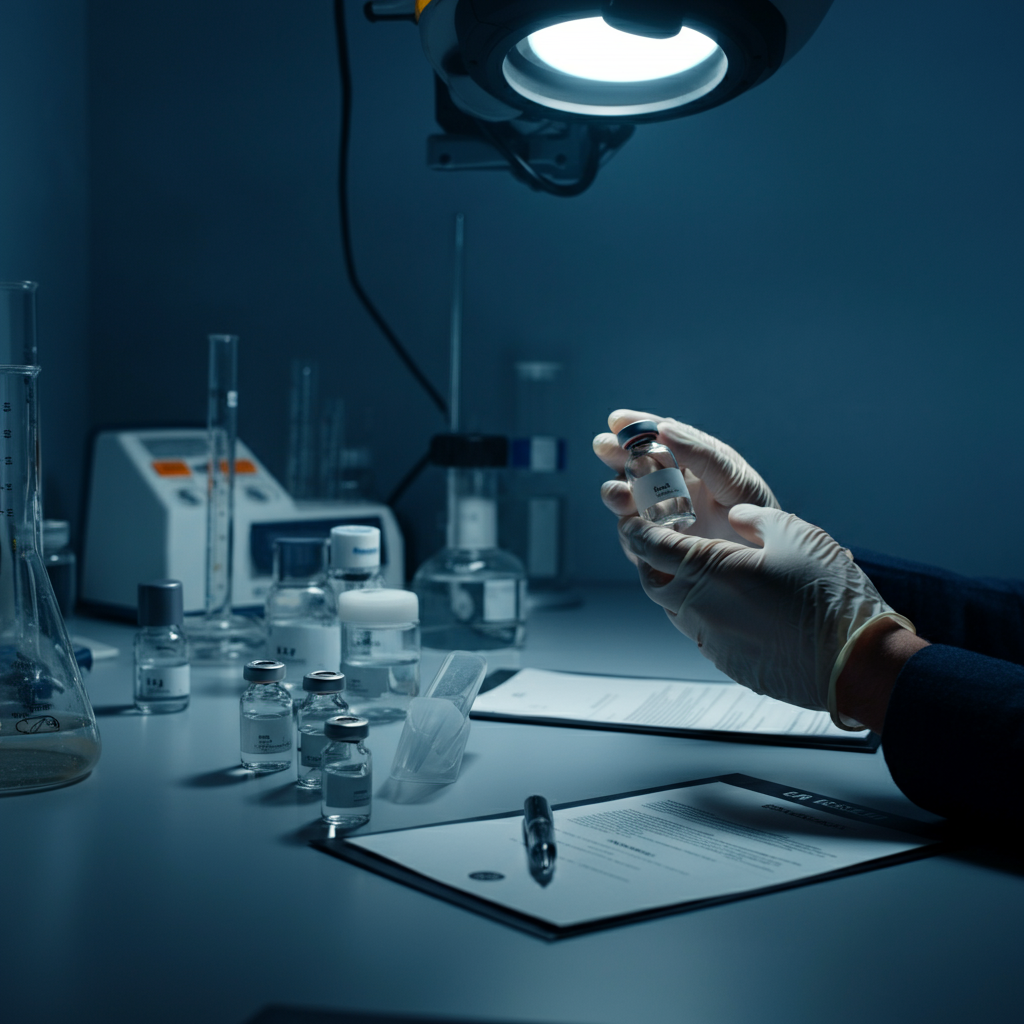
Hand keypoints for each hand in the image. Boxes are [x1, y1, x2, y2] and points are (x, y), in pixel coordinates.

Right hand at [593, 409, 778, 546]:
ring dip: (616, 493)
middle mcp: (671, 485)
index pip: (658, 438)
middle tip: (604, 448)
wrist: (761, 561)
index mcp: (691, 461)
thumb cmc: (754, 514)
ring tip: (619, 495)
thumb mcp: (734, 477)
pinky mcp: (655, 544)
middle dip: (615, 456)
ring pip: (626, 499)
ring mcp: (660, 514)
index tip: (617, 420)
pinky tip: (631, 527)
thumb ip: (701, 454)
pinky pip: (633, 535)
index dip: (636, 426)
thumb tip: (663, 429)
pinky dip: (628, 530)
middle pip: (633, 466)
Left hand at [619, 503, 913, 722]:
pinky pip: (703, 636)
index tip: (633, 522)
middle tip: (664, 548)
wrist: (856, 664)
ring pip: (676, 612)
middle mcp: (701, 609)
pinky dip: (706, 618)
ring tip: (702, 577)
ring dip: (679, 592)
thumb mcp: (797, 534)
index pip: (653, 547)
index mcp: (710, 571)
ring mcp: (713, 641)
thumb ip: (755, 519)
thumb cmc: (829, 597)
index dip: (638, 531)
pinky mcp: (729, 664)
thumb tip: (734, 516)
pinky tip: (733, 609)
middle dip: (652, 563)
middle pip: (655, 583)